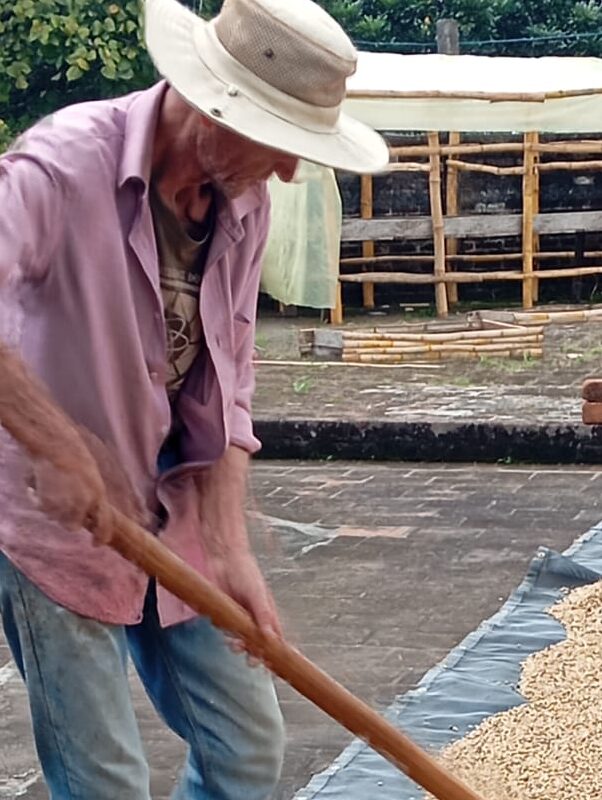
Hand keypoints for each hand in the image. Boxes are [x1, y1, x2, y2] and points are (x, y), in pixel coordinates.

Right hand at [27, 427, 146, 544]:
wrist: (55, 445)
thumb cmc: (75, 456)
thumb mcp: (92, 477)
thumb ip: (92, 497)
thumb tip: (89, 515)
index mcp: (99, 495)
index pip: (104, 524)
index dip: (101, 537)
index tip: (97, 544)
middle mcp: (83, 504)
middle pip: (74, 526)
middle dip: (69, 518)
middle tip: (63, 502)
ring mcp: (64, 505)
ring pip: (56, 518)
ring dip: (53, 508)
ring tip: (52, 486)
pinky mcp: (46, 503)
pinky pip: (41, 508)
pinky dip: (38, 499)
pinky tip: (40, 485)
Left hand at [204, 548, 282, 660]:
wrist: (223, 559)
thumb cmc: (246, 572)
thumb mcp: (257, 593)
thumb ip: (263, 614)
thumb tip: (271, 637)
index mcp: (267, 614)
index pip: (276, 638)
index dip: (277, 652)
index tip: (276, 665)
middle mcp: (255, 618)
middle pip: (258, 644)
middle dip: (256, 654)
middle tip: (252, 660)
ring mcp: (239, 617)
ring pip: (241, 640)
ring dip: (239, 646)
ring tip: (235, 644)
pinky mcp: (224, 615)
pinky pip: (225, 630)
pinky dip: (225, 634)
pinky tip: (224, 630)